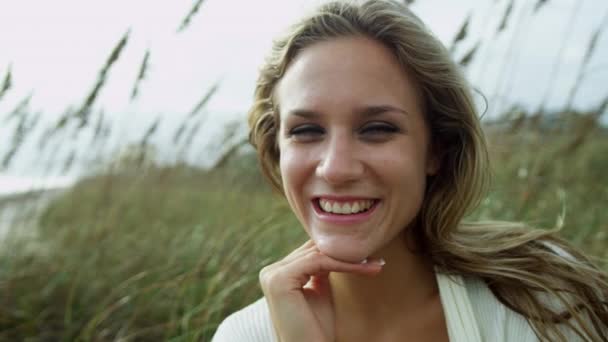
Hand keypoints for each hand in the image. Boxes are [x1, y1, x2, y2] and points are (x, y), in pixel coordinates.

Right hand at [259, 240, 383, 341]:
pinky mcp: (280, 280)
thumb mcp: (321, 291)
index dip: (339, 251)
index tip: (369, 255)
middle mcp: (271, 271)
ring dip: (350, 257)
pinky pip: (318, 262)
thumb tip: (339, 246)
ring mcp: (272, 275)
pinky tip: (365, 268)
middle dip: (346, 253)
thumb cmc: (317, 330)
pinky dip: (344, 264)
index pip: (310, 252)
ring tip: (375, 262)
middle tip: (375, 256)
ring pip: (318, 255)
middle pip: (313, 251)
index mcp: (277, 273)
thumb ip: (323, 269)